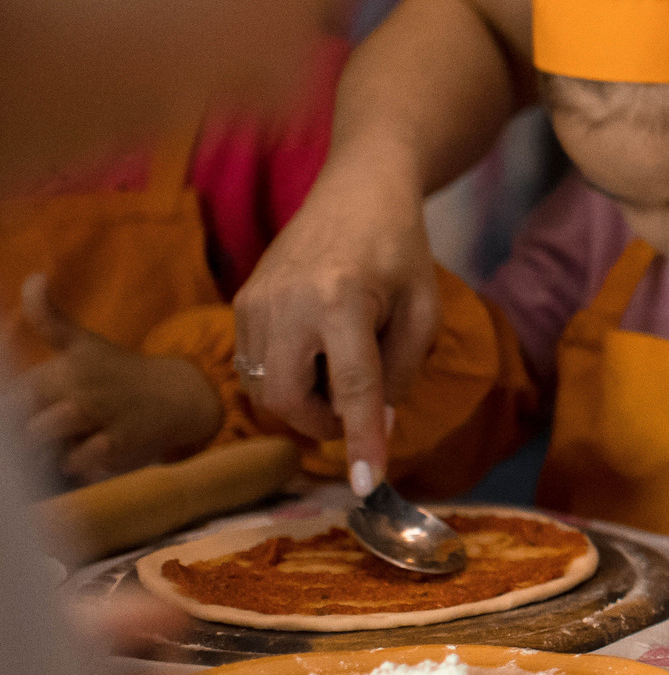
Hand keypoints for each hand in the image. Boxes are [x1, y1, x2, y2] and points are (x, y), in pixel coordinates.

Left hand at [13, 276, 223, 480]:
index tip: (29, 404)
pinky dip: (79, 461)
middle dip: (25, 426)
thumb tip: (33, 277)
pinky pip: (78, 461)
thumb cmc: (117, 372)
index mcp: (65, 365)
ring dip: (52, 443)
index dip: (12, 404)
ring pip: (47, 437)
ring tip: (69, 437)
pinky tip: (91, 448)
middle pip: (21, 418)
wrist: (180, 394)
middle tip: (51, 423)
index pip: (12, 392)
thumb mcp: (82, 342)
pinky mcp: (119, 443)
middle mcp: (80, 387)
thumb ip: (47, 317)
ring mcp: (100, 415)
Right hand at [230, 153, 443, 487]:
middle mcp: (287, 302)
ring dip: (304, 399)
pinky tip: (316, 347)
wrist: (357, 191)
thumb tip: (376, 427)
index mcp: (341, 299)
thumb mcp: (422, 309)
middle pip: (289, 400)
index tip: (369, 483)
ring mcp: (255, 302)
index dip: (362, 439)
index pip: (353, 387)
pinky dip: (286, 376)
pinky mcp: (241, 302)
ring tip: (339, 362)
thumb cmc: (401, 250)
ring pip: (265, 390)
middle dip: (323, 422)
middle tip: (354, 409)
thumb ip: (400, 371)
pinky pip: (254, 366)